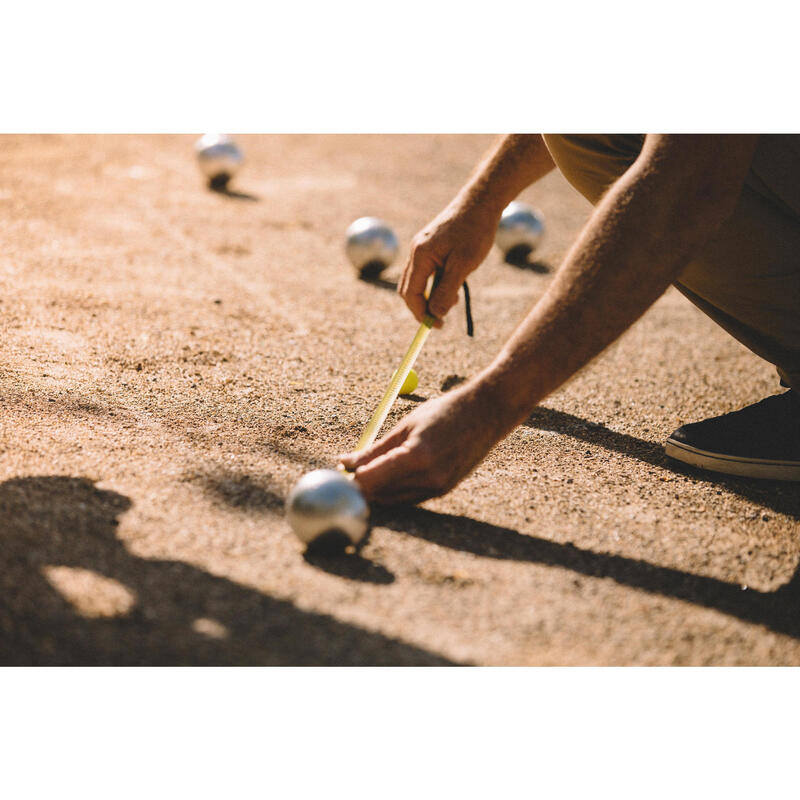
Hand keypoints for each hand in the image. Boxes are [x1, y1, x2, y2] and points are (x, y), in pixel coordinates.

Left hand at [339, 381, 514, 504]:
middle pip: (380, 495)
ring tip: (366, 471)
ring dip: (377, 490)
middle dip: (360, 487)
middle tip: (346, 474)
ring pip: (393, 500)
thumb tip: (345, 464)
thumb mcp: (405, 425)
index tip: (338, 471)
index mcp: (416, 457)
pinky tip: (390, 474)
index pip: (370, 480)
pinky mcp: (443, 491)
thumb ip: (374, 450)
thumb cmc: (445, 412)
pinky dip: (395, 490)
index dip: (350, 479)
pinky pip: (409, 497)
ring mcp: (438, 488)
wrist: (488, 414)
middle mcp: (428, 478)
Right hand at [399, 201, 499, 324]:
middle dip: (424, 307)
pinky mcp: (430, 247)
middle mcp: (416, 251)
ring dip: (433, 295)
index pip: (411, 294)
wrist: (481, 202)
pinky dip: (436, 284)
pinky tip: (455, 282)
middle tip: (444, 317)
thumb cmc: (475, 231)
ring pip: (418, 282)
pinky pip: (426, 272)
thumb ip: (447, 290)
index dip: (421, 313)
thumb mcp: (463, 264)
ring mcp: (421, 248)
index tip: (437, 326)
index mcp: (420, 255)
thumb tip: (435, 314)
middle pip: (409, 290)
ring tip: (456, 296)